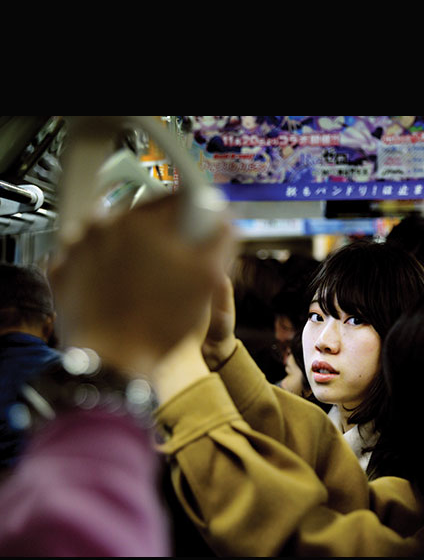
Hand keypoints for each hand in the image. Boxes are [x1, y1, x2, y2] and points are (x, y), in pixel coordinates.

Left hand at [49, 193, 233, 379]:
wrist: (111, 361)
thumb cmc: (157, 324)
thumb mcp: (206, 281)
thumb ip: (221, 238)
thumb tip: (223, 217)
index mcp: (140, 220)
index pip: (177, 198)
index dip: (194, 216)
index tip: (197, 232)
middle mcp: (103, 224)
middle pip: (143, 217)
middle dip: (160, 236)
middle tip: (172, 266)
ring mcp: (77, 246)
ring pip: (115, 235)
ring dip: (130, 250)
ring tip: (144, 282)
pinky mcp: (63, 269)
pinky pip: (91, 258)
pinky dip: (104, 268)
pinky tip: (119, 290)